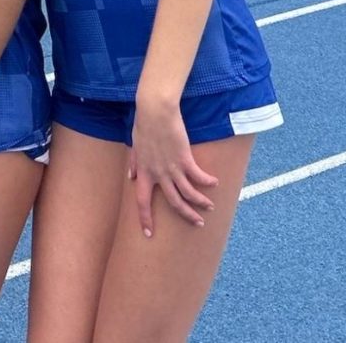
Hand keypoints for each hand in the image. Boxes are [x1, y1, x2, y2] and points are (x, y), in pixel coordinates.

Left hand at [129, 99, 217, 237]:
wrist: (155, 111)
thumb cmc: (144, 125)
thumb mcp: (135, 146)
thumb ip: (133, 163)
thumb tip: (130, 177)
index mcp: (143, 171)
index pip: (141, 201)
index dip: (145, 218)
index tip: (148, 234)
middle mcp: (157, 173)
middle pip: (173, 202)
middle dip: (186, 215)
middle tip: (198, 223)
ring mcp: (171, 167)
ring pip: (188, 193)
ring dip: (200, 203)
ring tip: (210, 207)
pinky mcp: (184, 158)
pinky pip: (198, 176)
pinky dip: (207, 182)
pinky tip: (215, 183)